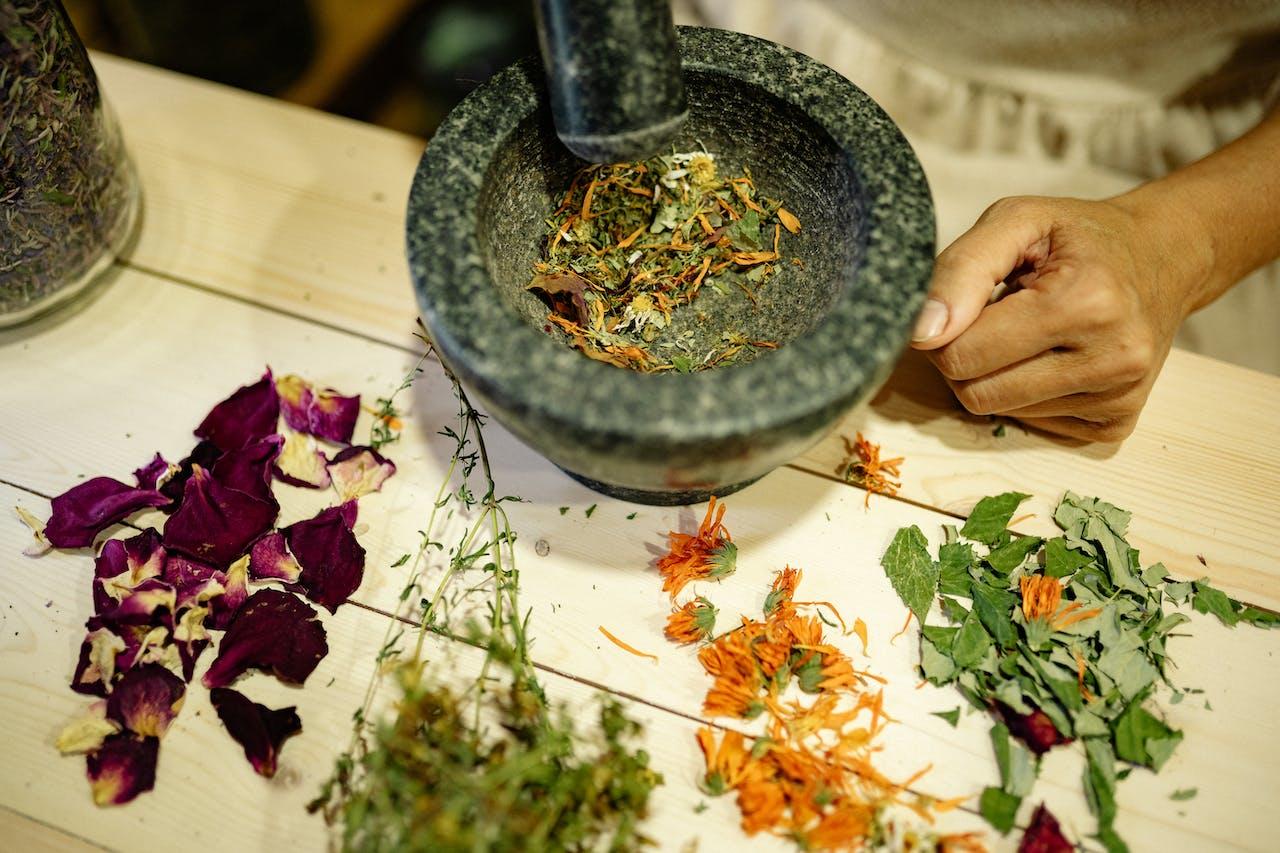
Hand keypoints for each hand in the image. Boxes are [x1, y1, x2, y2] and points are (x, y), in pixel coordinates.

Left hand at [910, 195, 1209, 440]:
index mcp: (1085, 301)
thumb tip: (921, 332)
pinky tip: (1051, 357)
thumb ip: (962, 269)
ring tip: (1025, 333)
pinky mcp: (1118, 423)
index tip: (964, 304)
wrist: (1165, 256)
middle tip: (987, 320)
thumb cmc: (1081, 237)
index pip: (963, 354)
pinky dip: (1026, 394)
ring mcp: (1119, 397)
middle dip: (963, 358)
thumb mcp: (1018, 221)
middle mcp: (1112, 357)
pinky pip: (1032, 425)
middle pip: (975, 393)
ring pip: (999, 412)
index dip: (945, 331)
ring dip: (994, 376)